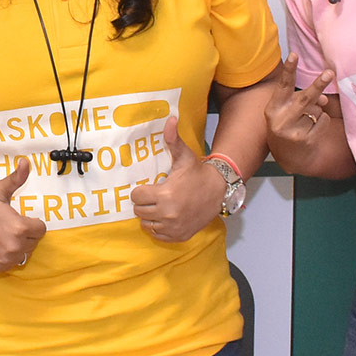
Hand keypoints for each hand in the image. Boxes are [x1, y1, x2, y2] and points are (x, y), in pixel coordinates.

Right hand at [0, 158, 43, 272]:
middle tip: (8, 225)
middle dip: (25, 234)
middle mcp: (14, 246)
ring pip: (23, 254)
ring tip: (2, 235)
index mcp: (19, 227)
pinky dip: (6, 257)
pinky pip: (11, 264)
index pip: (41, 229)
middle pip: (33, 242)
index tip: (19, 218)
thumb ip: (17, 178)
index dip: (32, 222)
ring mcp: (4, 259)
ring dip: (18, 246)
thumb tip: (27, 162)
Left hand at [130, 117, 222, 242]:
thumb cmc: (198, 173)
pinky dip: (159, 228)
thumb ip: (173, 139)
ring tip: (160, 206)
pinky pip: (157, 235)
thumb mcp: (184, 156)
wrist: (219, 191)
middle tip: (154, 196)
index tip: (149, 187)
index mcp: (166, 195)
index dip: (140, 191)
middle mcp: (168, 214)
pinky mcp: (179, 236)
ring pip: (147, 224)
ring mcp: (173, 227)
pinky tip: (166, 217)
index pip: (136, 197)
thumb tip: (170, 119)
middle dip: (144, 203)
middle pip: (139, 211)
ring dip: (150, 216)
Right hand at [265, 52, 335, 150]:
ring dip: (318, 111)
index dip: (289, 69)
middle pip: (305, 98)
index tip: (293, 55)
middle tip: (329, 72)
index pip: (282, 85)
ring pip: (317, 109)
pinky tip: (312, 129)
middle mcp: (281, 118)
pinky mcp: (305, 139)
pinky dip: (322, 121)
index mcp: (273, 108)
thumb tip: (324, 99)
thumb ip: (301, 100)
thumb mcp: (287, 112)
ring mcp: (293, 130)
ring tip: (307, 120)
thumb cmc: (287, 127)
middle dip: (318, 84)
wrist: (289, 157)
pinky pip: (323, 121)